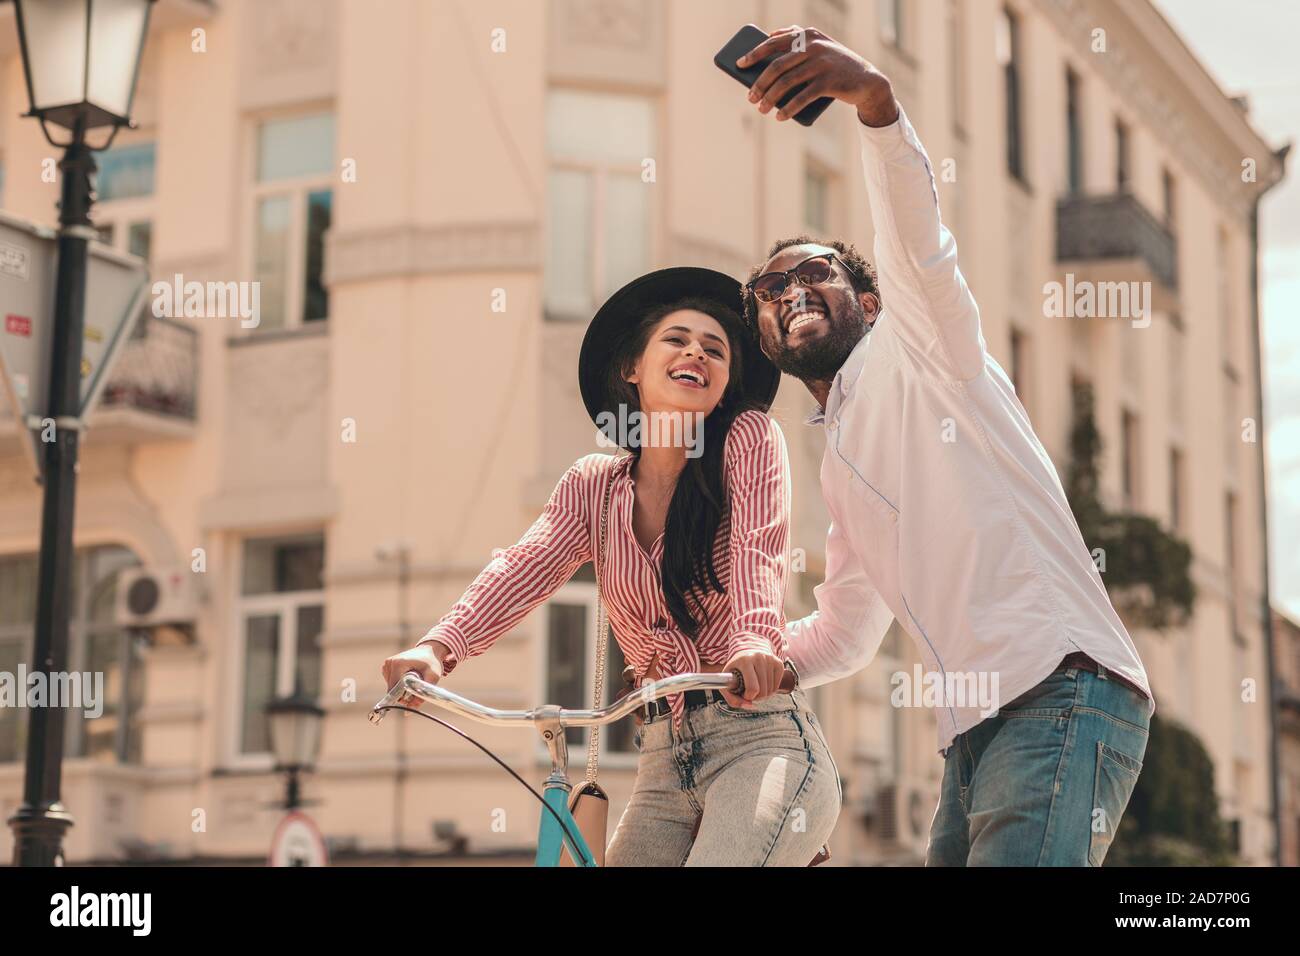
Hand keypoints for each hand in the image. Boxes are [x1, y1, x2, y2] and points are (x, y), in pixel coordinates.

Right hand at [381, 642, 447, 706]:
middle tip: (416, 691)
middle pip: (392, 689)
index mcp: (398, 664)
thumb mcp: (432, 678)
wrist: (430, 650)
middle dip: (403, 694)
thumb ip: (423, 694)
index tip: (413, 699)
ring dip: (401, 689)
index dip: (403, 698)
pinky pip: (391, 682)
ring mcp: (387, 664)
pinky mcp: (387, 666)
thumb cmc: (432, 662)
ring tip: (414, 681)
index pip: (394, 689)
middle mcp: (390, 663)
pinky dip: (399, 684)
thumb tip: (409, 710)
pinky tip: (408, 677)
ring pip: (391, 687)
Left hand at [721, 649, 786, 708]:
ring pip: (771, 690)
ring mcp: (770, 660)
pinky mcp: (779, 663)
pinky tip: (764, 684)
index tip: (744, 694)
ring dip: (764, 694)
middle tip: (750, 692)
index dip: (748, 697)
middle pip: (763, 691)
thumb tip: (749, 705)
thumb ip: (732, 698)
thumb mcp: (727, 681)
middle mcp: (759, 658)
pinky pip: (777, 686)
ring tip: (756, 687)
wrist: (748, 650)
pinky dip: (771, 690)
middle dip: (756, 697)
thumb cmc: (737, 668)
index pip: (752, 688)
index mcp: (745, 661)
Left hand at [736, 25, 897, 126]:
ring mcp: (822, 64)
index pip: (774, 42)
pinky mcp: (829, 82)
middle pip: (777, 66)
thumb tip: (767, 43)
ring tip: (761, 110)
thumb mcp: (818, 48)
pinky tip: (779, 116)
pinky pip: (802, 97)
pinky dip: (788, 109)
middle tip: (750, 97)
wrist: (867, 80)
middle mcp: (814, 46)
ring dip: (770, 99)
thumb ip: (796, 41)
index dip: (754, 54)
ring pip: (786, 83)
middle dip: (760, 84)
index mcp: (808, 35)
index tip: (739, 64)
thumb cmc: (834, 66)